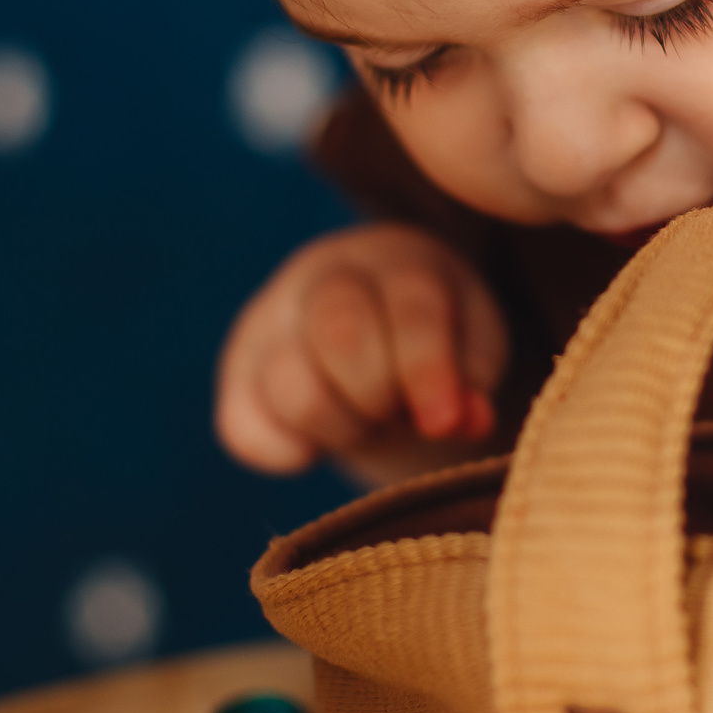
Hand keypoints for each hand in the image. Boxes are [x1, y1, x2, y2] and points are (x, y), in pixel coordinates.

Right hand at [215, 224, 509, 475]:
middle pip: (339, 334)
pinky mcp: (237, 373)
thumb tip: (465, 419)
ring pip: (292, 389)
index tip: (444, 423)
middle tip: (403, 415)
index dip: (426, 371)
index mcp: (398, 258)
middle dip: (380, 397)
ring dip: (344, 430)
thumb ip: (474, 381)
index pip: (408, 306)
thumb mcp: (475, 352)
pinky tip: (322, 440)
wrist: (383, 341)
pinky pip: (245, 430)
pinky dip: (290, 453)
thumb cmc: (443, 343)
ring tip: (372, 421)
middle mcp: (323, 275)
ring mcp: (269, 320)